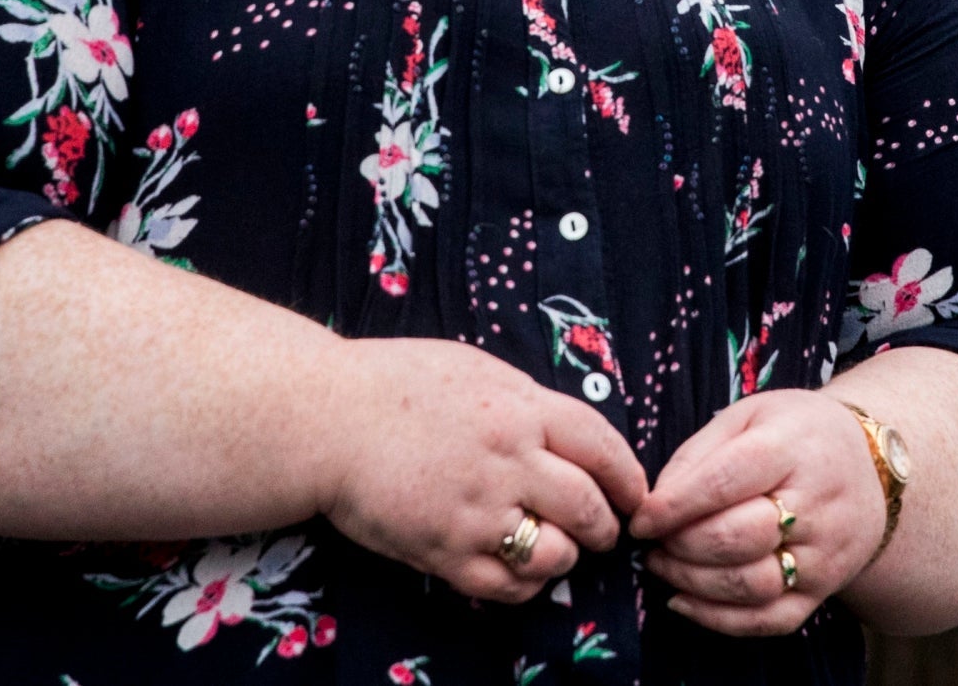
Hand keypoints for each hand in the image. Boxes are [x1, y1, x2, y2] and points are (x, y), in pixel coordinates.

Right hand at [319, 338, 646, 602]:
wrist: (323, 419)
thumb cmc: (394, 383)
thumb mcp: (475, 371)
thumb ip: (525, 403)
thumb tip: (566, 434)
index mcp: (521, 408)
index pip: (603, 446)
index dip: (628, 476)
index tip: (635, 494)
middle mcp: (509, 460)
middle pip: (589, 506)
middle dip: (606, 526)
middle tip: (604, 532)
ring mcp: (477, 510)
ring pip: (557, 554)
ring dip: (566, 557)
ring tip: (558, 550)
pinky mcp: (444, 551)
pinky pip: (508, 587)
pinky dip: (525, 586)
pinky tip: (519, 571)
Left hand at [628, 388, 887, 635]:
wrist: (871, 468)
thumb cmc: (796, 435)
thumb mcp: (751, 415)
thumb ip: (699, 453)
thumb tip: (653, 503)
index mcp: (792, 447)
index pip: (727, 480)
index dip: (675, 505)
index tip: (640, 518)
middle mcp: (818, 503)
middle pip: (738, 538)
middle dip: (680, 544)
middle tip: (651, 541)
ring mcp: (825, 553)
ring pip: (751, 585)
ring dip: (692, 582)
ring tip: (663, 564)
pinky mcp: (825, 590)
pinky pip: (769, 620)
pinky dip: (718, 619)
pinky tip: (683, 601)